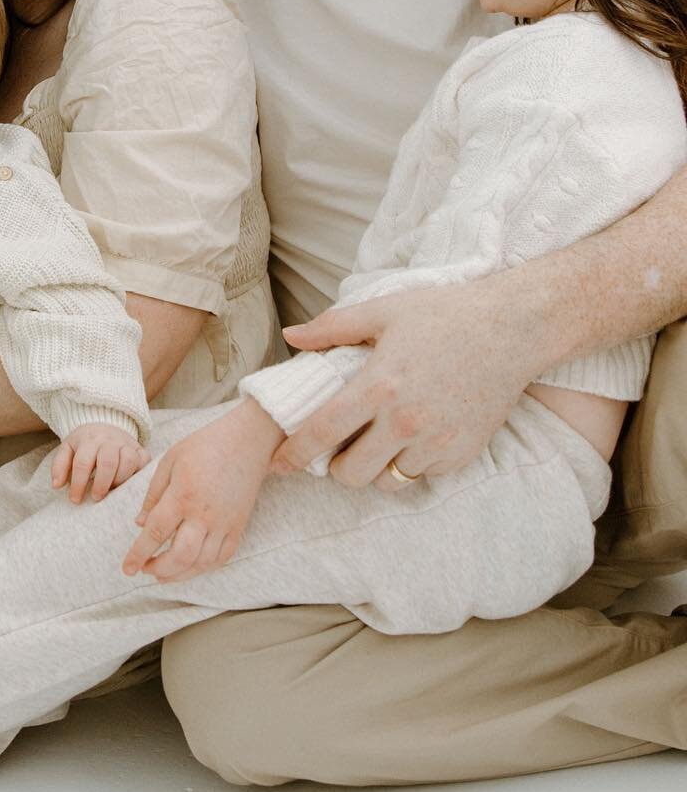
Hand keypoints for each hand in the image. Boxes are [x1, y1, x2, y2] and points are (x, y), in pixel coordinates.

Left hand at [50, 423, 149, 503]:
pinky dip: (138, 474)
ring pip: (128, 461)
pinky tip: (128, 485)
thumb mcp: (68, 449)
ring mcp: (127, 444)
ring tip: (112, 491)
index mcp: (89, 440)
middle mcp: (110, 440)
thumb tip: (56, 485)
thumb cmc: (85, 444)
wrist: (105, 424)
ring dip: (120, 480)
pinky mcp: (141, 450)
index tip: (75, 499)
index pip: (83, 463)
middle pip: (108, 462)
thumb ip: (60, 466)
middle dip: (101, 484)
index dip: (78, 484)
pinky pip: (144, 462)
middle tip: (96, 497)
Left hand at [121, 399, 280, 580]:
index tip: (128, 568)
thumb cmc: (204, 446)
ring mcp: (225, 523)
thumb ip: (153, 495)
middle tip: (145, 569)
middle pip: (180, 556)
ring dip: (180, 574)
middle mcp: (204, 514)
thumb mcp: (169, 461)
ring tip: (163, 573)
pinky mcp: (239, 527)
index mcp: (182, 495)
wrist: (247, 441)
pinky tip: (189, 567)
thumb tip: (141, 524)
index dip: (139, 554)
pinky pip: (222, 558)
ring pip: (201, 563)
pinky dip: (204, 568)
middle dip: (160, 569)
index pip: (156, 533)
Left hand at [274, 279, 537, 486]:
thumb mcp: (383, 311)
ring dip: (374, 467)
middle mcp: (405, 421)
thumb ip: (332, 328)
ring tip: (376, 442)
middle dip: (335, 468)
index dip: (294, 453)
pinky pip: (422, 474)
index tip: (278, 464)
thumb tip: (291, 336)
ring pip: (387, 480)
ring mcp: (437, 441)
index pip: (322, 432)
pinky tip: (413, 436)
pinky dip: (411, 463)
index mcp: (379, 385)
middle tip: (337, 450)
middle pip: (351, 473)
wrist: (513, 327)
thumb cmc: (444, 314)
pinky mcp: (462, 453)